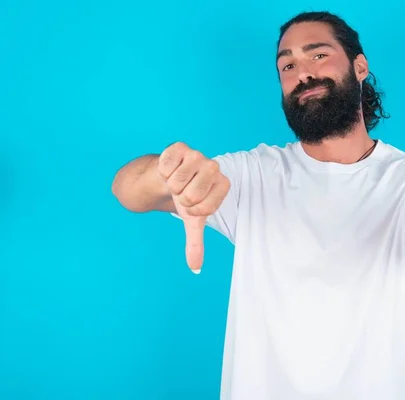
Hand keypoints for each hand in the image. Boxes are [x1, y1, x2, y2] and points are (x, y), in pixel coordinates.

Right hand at [157, 142, 230, 272]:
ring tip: (176, 180)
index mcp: (223, 184)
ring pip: (177, 181)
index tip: (193, 204)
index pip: (204, 208)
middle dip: (181, 198)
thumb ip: (196, 244)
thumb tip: (195, 269)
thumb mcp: (192, 221)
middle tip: (183, 191)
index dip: (193, 210)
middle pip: (191, 195)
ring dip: (171, 185)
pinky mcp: (180, 146)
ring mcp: (198, 155)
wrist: (166, 178)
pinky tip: (169, 169)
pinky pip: (166, 166)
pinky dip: (163, 171)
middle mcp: (214, 167)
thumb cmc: (185, 198)